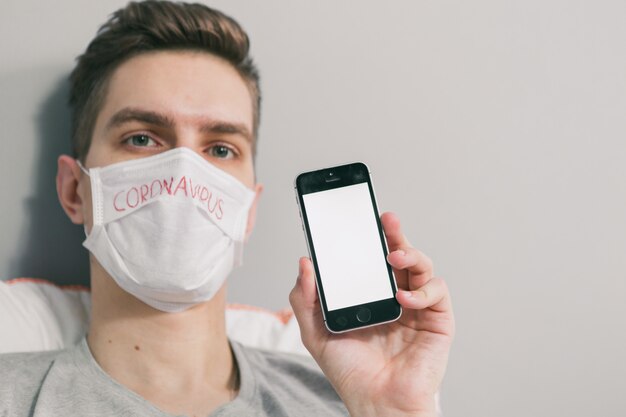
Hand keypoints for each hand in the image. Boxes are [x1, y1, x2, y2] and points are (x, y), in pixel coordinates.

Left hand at [289, 212, 454, 416]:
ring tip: (393, 255)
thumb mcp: (315, 333)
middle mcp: (395, 298)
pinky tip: (403, 298)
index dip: (369, 238)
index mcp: (369, 297)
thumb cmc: (350, 373)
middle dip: (394, 234)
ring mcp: (418, 308)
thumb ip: (305, 299)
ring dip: (410, 254)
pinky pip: (436, 292)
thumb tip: (305, 263)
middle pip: (399, 256)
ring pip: (421, 267)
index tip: (360, 219)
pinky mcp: (437, 321)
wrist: (377, 403)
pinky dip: (423, 290)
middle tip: (386, 219)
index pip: (371, 259)